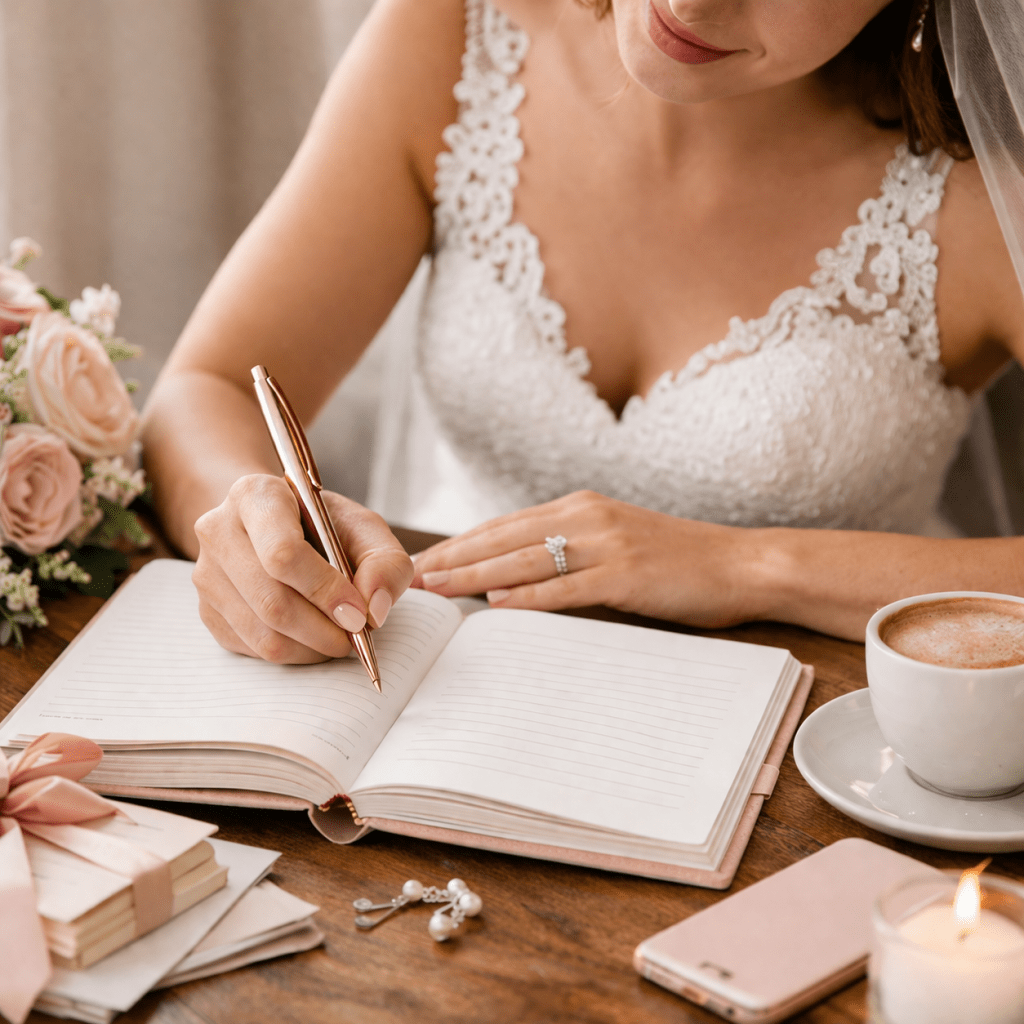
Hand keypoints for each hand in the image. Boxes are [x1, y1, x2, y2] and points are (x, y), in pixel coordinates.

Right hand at [192, 474, 413, 662]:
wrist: (276, 527)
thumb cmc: (323, 526)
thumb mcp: (365, 529)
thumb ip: (385, 563)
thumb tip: (375, 611)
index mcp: (256, 496)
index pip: (283, 554)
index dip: (326, 591)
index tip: (358, 613)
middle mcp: (218, 531)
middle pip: (272, 601)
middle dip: (324, 629)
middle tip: (356, 634)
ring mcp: (206, 574)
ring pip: (263, 633)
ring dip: (313, 647)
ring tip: (339, 637)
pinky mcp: (207, 611)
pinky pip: (254, 650)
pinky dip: (295, 654)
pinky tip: (313, 637)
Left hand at [411, 490, 761, 627]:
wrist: (741, 563)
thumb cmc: (676, 561)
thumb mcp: (615, 544)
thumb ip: (566, 555)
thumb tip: (508, 582)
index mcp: (580, 508)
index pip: (504, 526)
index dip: (460, 543)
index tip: (425, 559)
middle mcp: (586, 517)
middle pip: (503, 537)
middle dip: (454, 557)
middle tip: (412, 575)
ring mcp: (607, 543)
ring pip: (524, 559)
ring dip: (476, 575)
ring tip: (437, 589)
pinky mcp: (627, 574)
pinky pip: (566, 587)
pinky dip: (528, 597)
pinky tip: (497, 607)